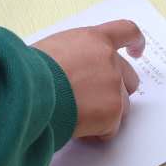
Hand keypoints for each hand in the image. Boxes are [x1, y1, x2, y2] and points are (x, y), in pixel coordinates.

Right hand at [33, 20, 144, 139]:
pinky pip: (110, 129)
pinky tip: (77, 129)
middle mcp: (109, 60)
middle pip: (129, 77)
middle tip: (95, 102)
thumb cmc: (30, 70)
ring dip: (106, 114)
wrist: (29, 91)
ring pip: (122, 106)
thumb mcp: (52, 49)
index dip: (135, 42)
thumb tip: (74, 71)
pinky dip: (97, 133)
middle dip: (117, 91)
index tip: (137, 52)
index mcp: (94, 39)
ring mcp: (114, 86)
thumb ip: (74, 55)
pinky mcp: (113, 111)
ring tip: (77, 117)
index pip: (126, 31)